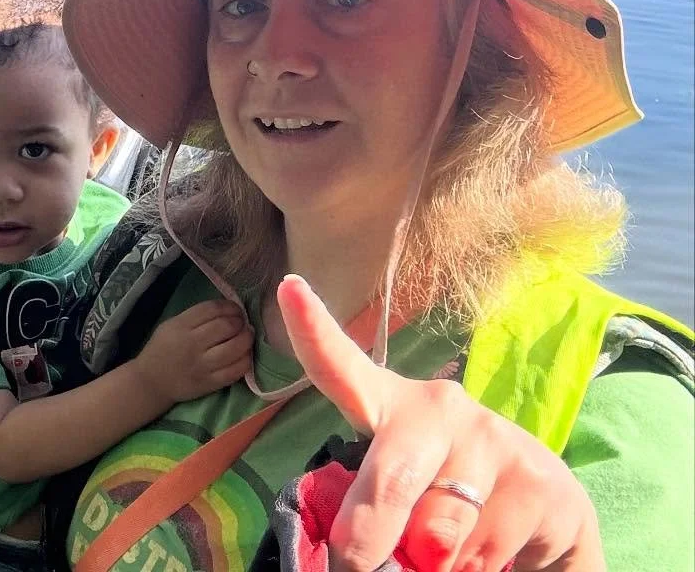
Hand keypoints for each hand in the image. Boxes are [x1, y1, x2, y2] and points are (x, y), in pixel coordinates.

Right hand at [135, 299, 252, 404]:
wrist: (152, 381)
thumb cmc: (163, 349)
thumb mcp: (172, 325)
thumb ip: (196, 317)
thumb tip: (227, 311)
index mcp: (181, 326)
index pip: (213, 309)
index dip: (230, 306)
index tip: (236, 309)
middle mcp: (192, 344)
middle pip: (227, 326)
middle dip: (240, 321)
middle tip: (243, 323)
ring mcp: (203, 365)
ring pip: (235, 348)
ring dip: (247, 339)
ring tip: (247, 336)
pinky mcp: (210, 383)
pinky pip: (236, 371)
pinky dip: (246, 360)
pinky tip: (245, 354)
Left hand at [278, 275, 603, 571]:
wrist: (545, 512)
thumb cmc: (442, 499)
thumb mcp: (399, 495)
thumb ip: (370, 507)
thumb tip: (343, 554)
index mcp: (391, 406)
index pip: (344, 368)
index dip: (314, 331)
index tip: (288, 290)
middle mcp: (440, 408)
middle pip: (391, 474)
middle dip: (367, 529)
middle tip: (352, 561)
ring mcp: (491, 437)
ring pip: (440, 531)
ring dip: (434, 563)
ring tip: (444, 553)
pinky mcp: (540, 478)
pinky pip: (484, 551)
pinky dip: (476, 569)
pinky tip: (490, 551)